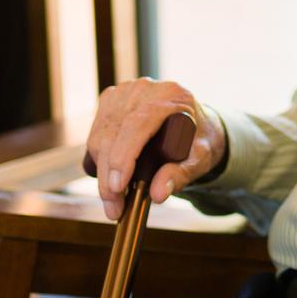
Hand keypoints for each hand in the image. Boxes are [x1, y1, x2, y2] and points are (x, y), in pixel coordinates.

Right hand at [84, 79, 227, 219]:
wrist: (195, 127)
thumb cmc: (199, 142)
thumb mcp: (200, 160)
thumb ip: (181, 175)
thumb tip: (157, 194)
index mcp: (171, 96)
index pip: (138, 122)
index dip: (124, 156)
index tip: (118, 187)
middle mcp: (145, 89)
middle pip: (115, 132)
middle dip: (110, 175)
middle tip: (114, 208)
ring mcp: (125, 92)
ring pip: (101, 135)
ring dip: (102, 172)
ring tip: (112, 202)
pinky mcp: (111, 100)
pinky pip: (96, 134)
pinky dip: (99, 160)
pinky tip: (109, 180)